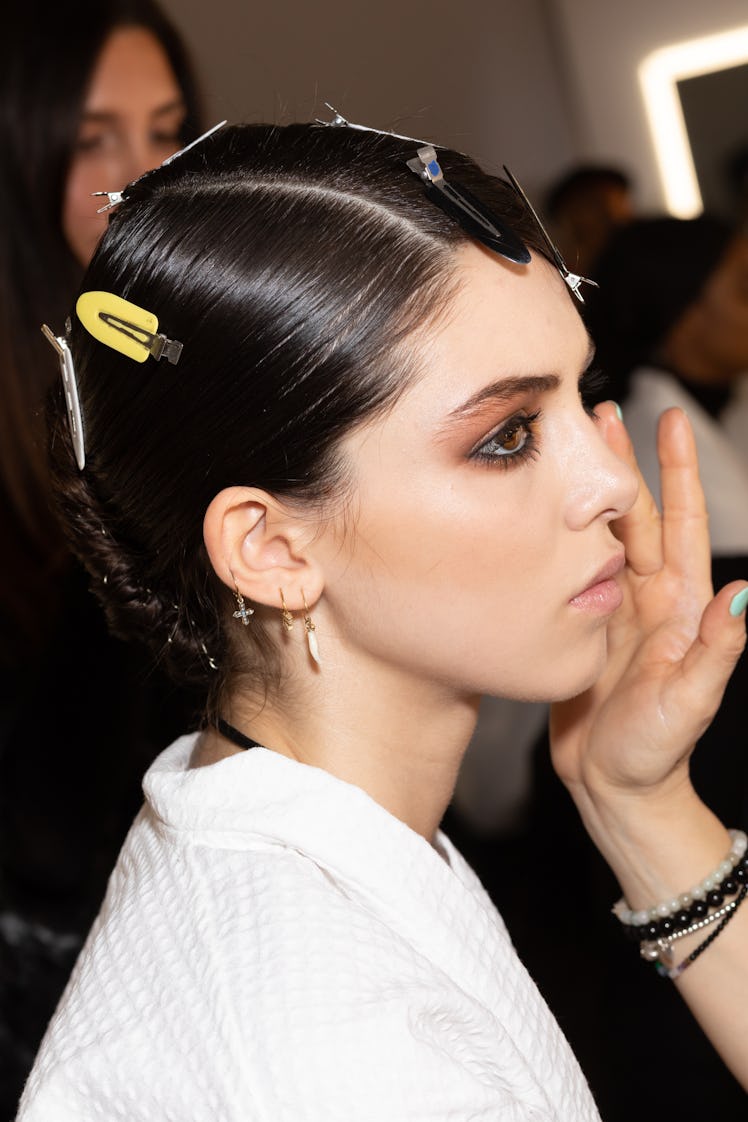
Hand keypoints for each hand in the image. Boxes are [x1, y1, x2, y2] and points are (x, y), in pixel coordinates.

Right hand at [550, 403, 746, 815]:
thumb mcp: (689, 702)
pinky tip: (540, 515)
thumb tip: (745, 596)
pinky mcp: (579, 627)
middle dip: (622, 465)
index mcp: (679, 608)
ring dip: (589, 492)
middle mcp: (648, 600)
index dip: (677, 474)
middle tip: (599, 416)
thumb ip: (716, 652)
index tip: (669, 422)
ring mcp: (612, 611)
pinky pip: (570, 572)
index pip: (682, 526)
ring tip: (569, 451)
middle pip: (637, 518)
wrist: (613, 788)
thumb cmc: (654, 752)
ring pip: (601, 537)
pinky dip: (559, 537)